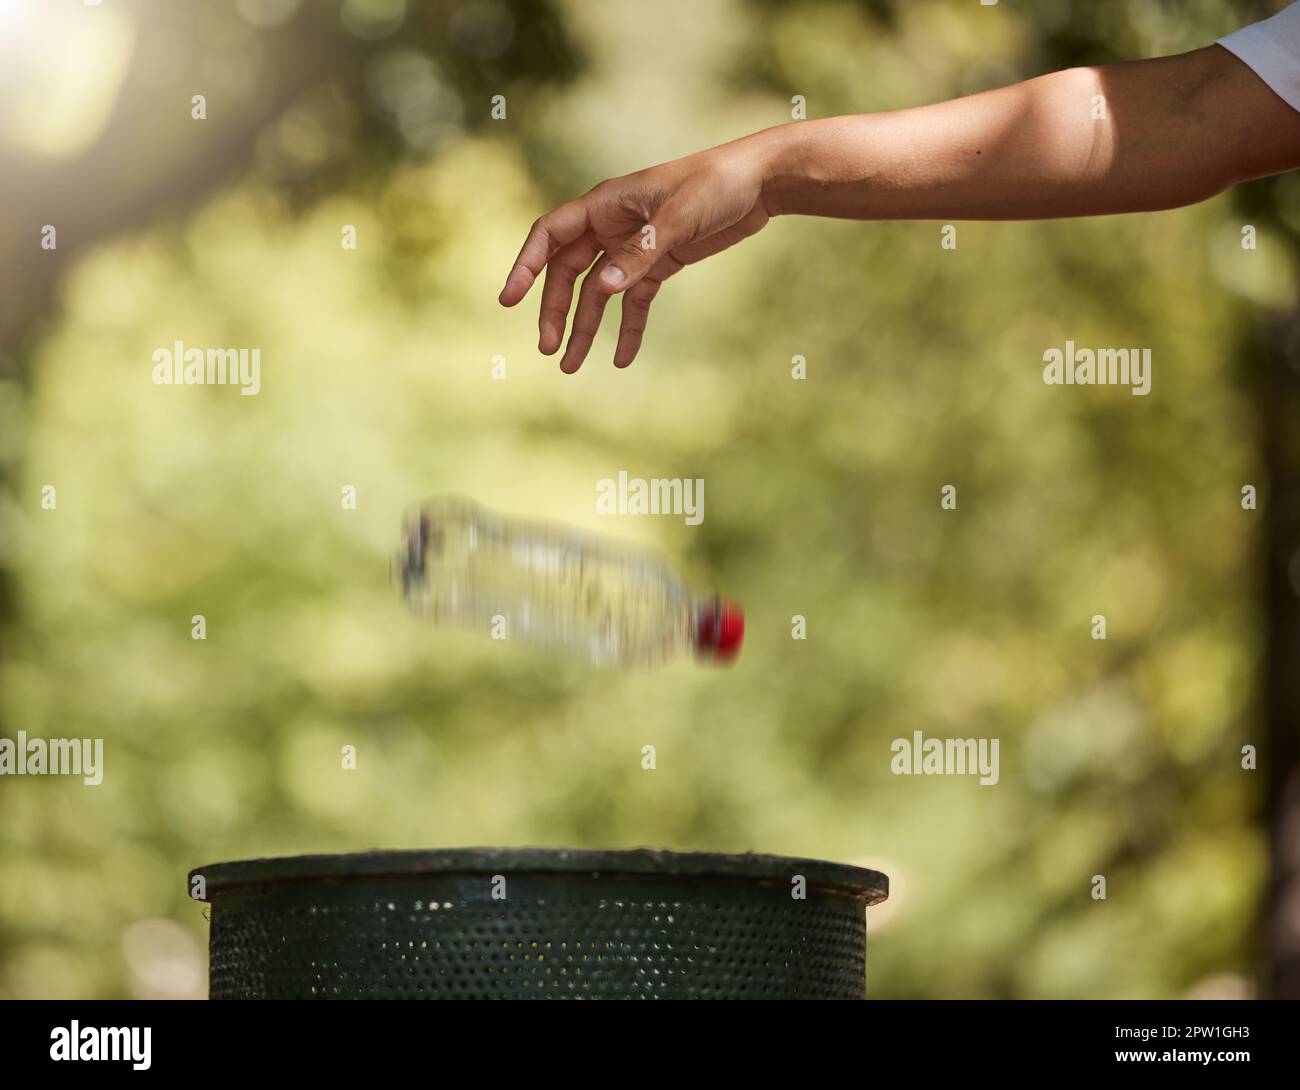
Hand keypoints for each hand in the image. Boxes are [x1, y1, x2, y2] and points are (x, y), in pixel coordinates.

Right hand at [498, 139, 773, 372]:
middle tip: (548, 350)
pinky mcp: (658, 264)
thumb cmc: (716, 185)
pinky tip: (621, 359)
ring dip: (585, 328)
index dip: (526, 266)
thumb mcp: (678, 218)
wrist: (760, 182)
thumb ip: (640, 253)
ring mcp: (633, 247)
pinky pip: (634, 302)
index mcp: (604, 204)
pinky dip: (628, 329)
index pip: (550, 236)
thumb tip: (602, 288)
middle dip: (555, 312)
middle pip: (568, 274)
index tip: (510, 300)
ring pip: (598, 293)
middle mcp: (611, 226)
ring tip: (571, 367)